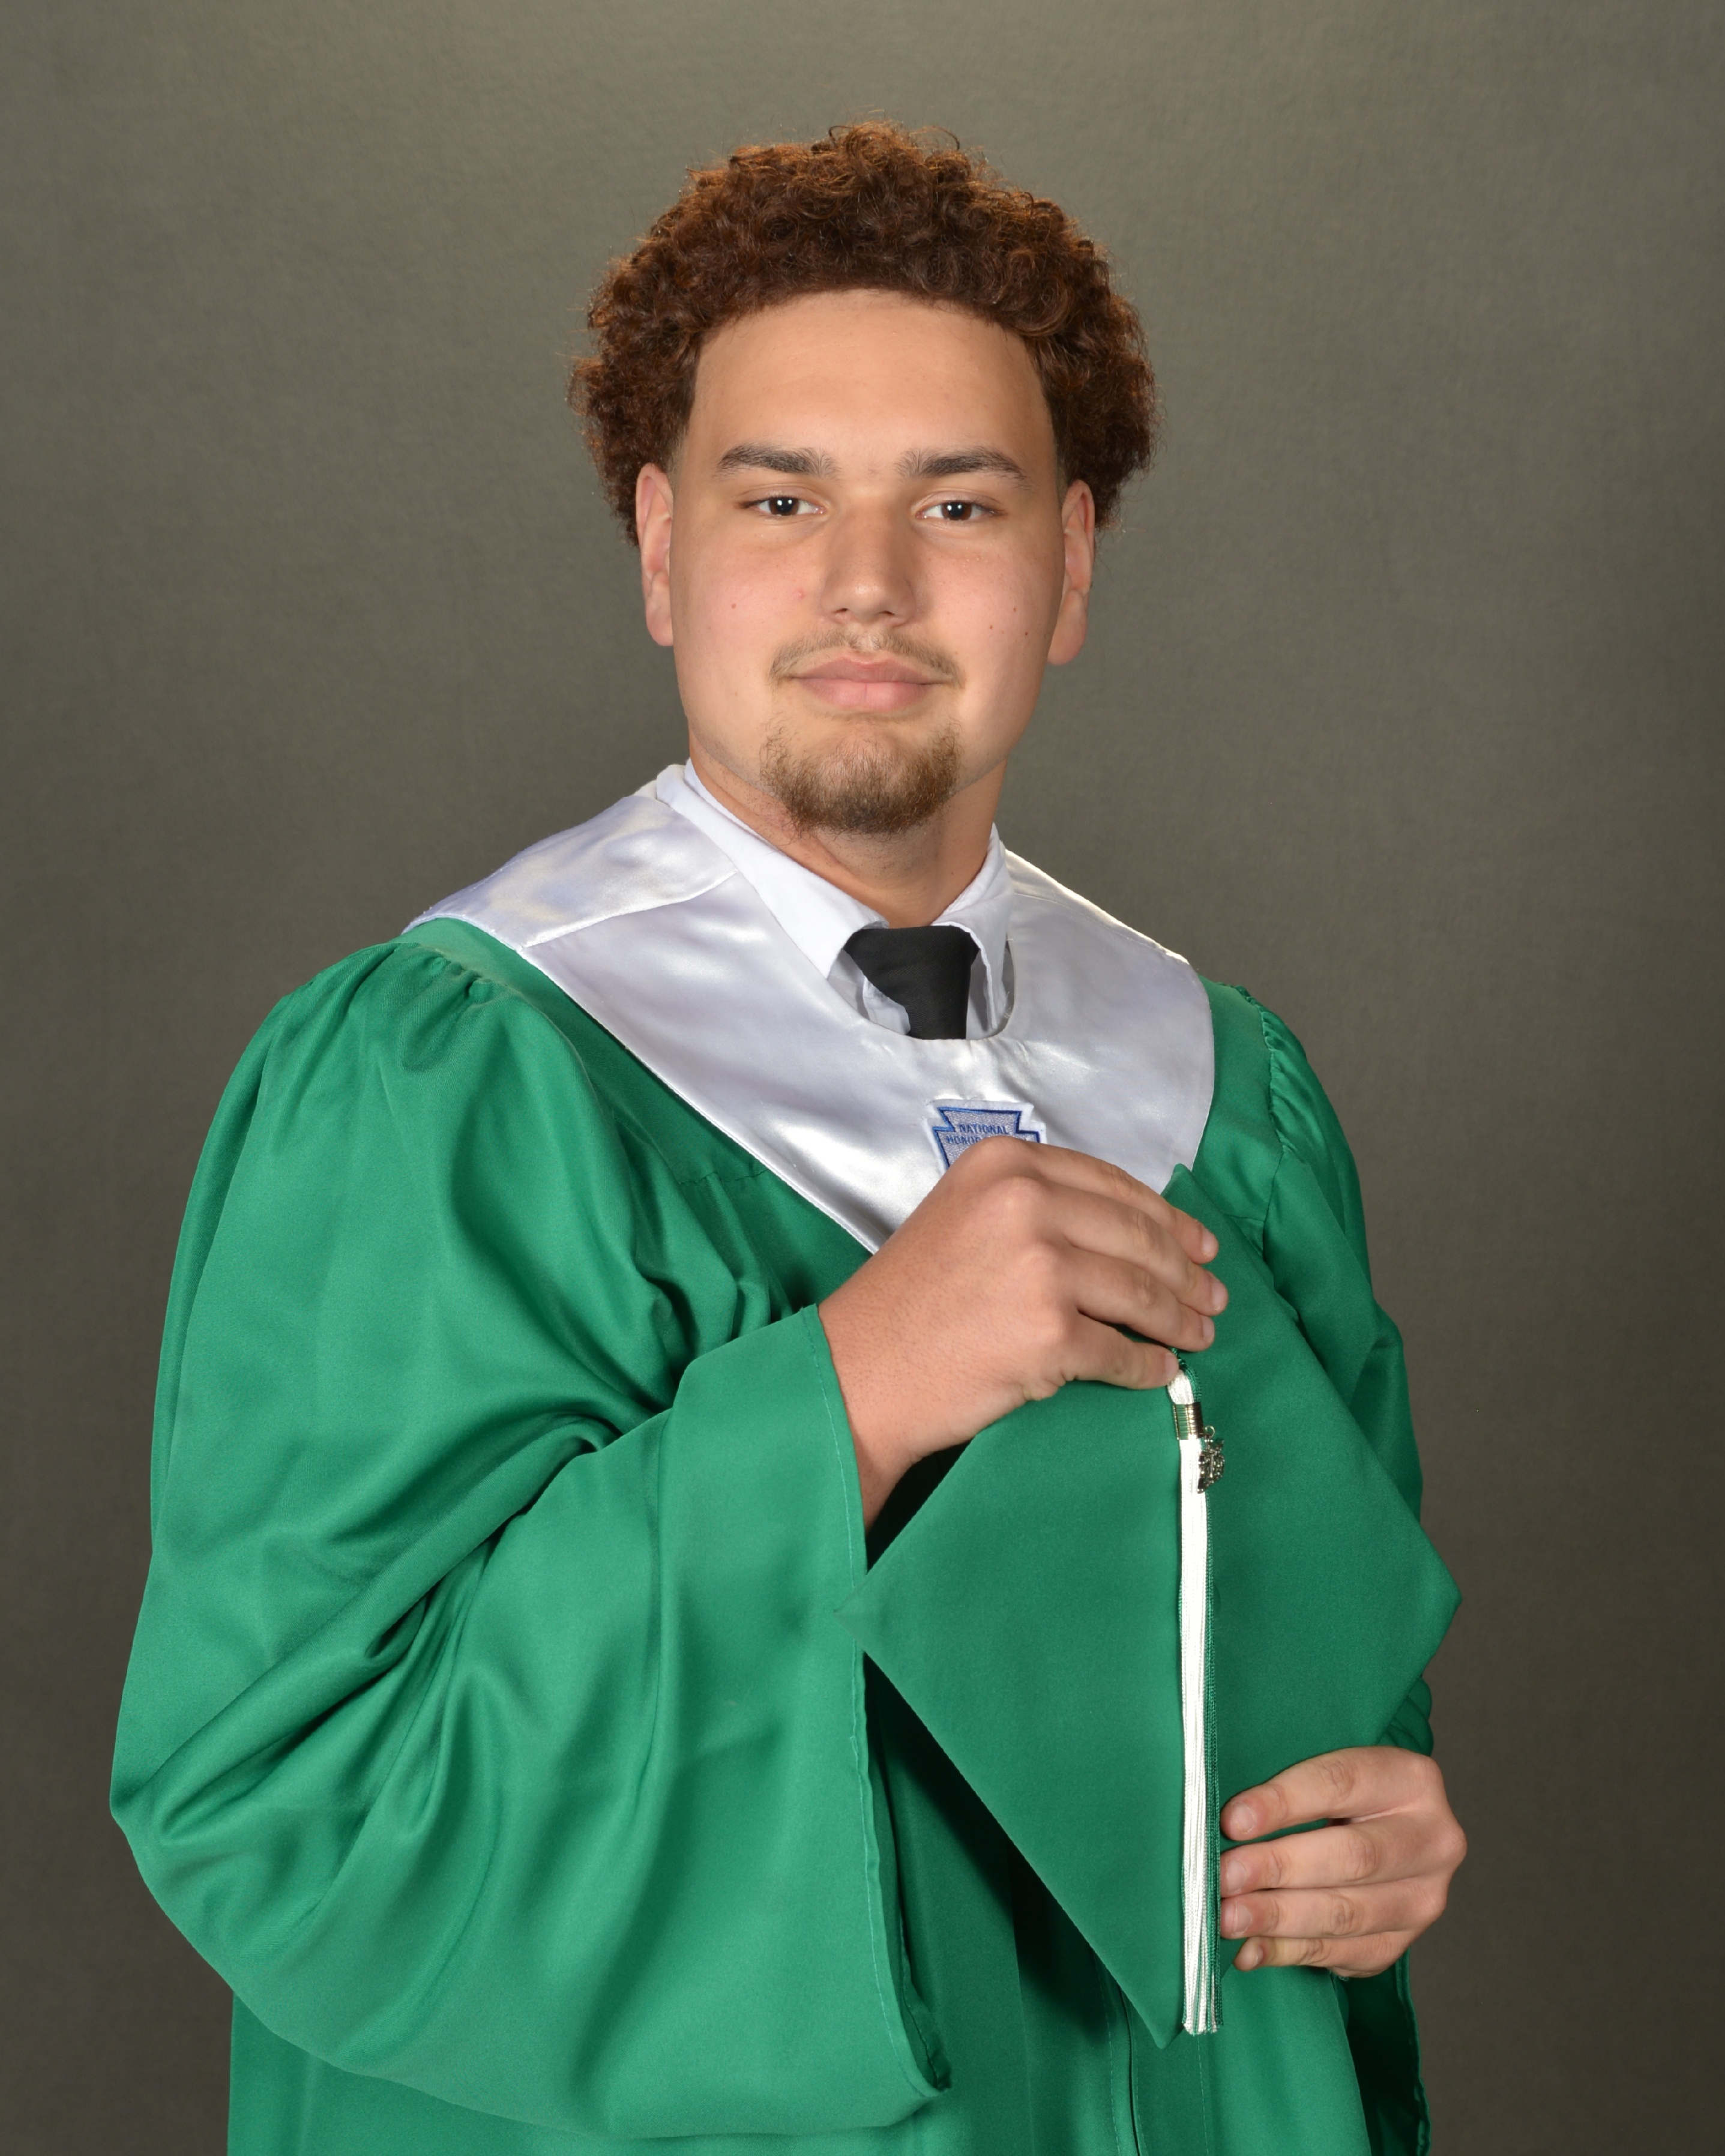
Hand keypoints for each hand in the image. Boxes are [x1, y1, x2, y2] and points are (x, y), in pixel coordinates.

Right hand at [818, 1136, 1225, 1523]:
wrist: (859, 1371)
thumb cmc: (909, 1302)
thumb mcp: (967, 1216)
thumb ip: (1038, 1207)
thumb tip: (1134, 1233)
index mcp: (1007, 1164)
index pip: (1114, 1186)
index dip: (1168, 1218)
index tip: (1200, 1243)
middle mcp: (1025, 1203)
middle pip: (1138, 1237)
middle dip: (1186, 1272)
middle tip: (1213, 1296)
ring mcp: (1040, 1267)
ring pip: (1141, 1293)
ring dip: (1180, 1319)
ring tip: (1200, 1333)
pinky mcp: (1050, 1333)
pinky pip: (1123, 1351)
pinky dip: (1150, 1366)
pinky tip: (1161, 1370)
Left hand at [1218, 1746, 1464, 1977]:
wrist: (1379, 1829)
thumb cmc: (1334, 1792)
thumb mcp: (1323, 1765)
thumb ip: (1285, 1785)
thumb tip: (1225, 1824)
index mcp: (1411, 1779)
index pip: (1340, 1784)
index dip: (1283, 1802)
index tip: (1232, 1821)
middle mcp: (1430, 1840)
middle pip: (1350, 1856)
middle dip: (1278, 1868)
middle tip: (1223, 1877)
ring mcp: (1421, 1898)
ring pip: (1346, 1913)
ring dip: (1278, 1918)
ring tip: (1227, 1918)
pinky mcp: (1401, 1942)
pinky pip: (1341, 1953)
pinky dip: (1288, 1952)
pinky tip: (1249, 1949)